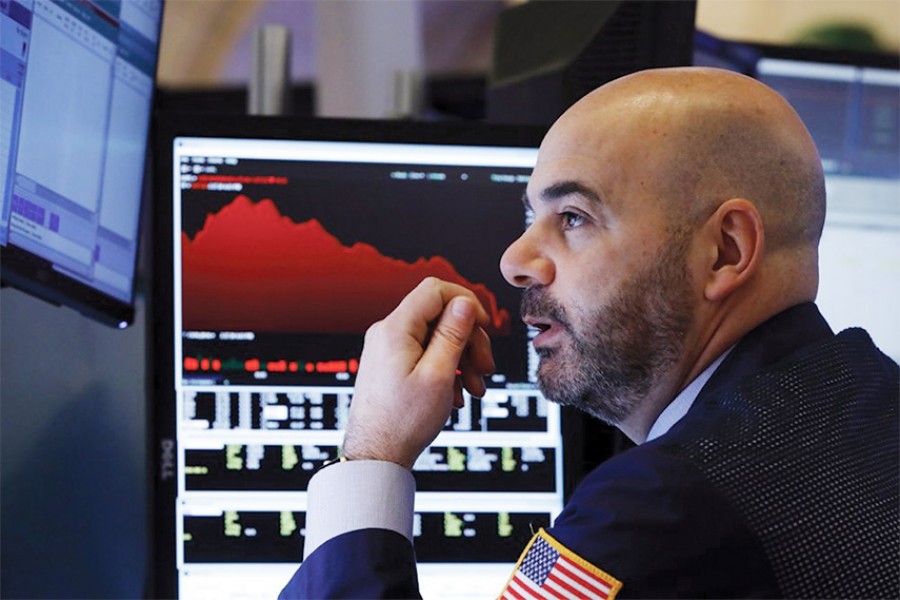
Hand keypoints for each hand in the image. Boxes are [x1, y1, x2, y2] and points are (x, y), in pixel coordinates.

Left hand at [341, 277, 495, 468]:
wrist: (376, 455)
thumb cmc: (402, 421)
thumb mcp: (438, 375)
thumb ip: (452, 334)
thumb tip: (464, 302)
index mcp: (395, 329)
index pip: (435, 290)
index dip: (466, 303)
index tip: (484, 326)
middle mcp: (388, 334)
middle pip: (440, 315)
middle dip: (469, 339)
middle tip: (485, 368)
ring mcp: (388, 350)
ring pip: (436, 337)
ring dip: (462, 359)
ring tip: (475, 389)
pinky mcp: (392, 366)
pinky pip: (426, 355)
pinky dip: (447, 370)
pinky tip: (457, 396)